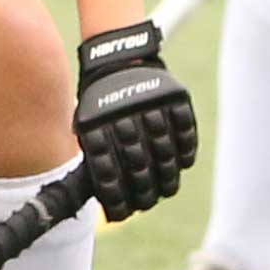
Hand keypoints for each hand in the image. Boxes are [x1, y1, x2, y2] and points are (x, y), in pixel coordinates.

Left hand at [73, 22, 197, 221]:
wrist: (117, 56)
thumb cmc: (98, 100)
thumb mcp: (83, 122)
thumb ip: (93, 155)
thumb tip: (103, 197)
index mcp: (97, 126)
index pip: (107, 172)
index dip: (115, 197)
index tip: (121, 213)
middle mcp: (124, 118)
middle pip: (139, 166)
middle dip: (144, 192)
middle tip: (147, 204)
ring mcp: (151, 107)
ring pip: (164, 151)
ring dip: (167, 176)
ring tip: (167, 190)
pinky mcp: (174, 97)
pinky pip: (184, 130)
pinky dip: (185, 150)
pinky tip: (182, 164)